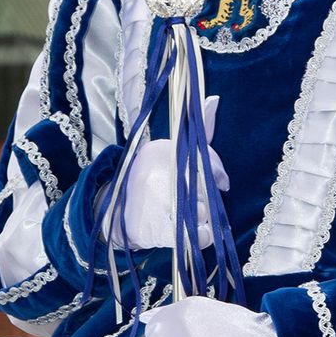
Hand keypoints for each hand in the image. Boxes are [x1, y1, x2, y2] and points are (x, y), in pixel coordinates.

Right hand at [116, 102, 226, 249]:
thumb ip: (197, 131)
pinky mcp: (157, 228)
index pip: (205, 160)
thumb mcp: (168, 152)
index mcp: (160, 150)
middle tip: (196, 202)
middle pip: (205, 187)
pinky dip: (201, 236)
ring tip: (186, 216)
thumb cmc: (150, 182)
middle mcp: (158, 171)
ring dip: (202, 218)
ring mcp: (156, 200)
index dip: (218, 173)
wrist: (113, 215)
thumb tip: (215, 100)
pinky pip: (196, 234)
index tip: (222, 183)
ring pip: (203, 211)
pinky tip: (194, 232)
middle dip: (207, 198)